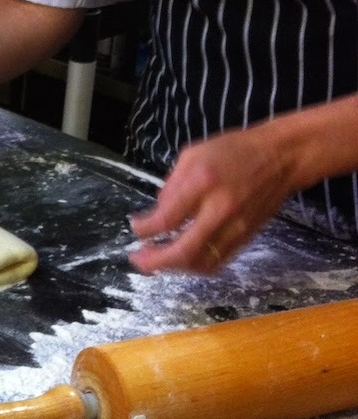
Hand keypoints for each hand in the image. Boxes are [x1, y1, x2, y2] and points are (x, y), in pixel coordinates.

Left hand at [128, 124, 300, 273]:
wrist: (283, 157)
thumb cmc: (235, 151)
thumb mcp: (194, 154)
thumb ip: (171, 184)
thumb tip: (157, 213)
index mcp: (204, 183)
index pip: (166, 219)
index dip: (144, 229)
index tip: (135, 227)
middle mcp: (221, 209)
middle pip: (184, 251)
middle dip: (155, 261)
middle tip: (137, 259)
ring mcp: (236, 227)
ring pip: (201, 263)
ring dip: (175, 267)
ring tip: (157, 260)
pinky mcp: (246, 238)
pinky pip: (217, 262)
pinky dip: (195, 265)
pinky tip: (182, 259)